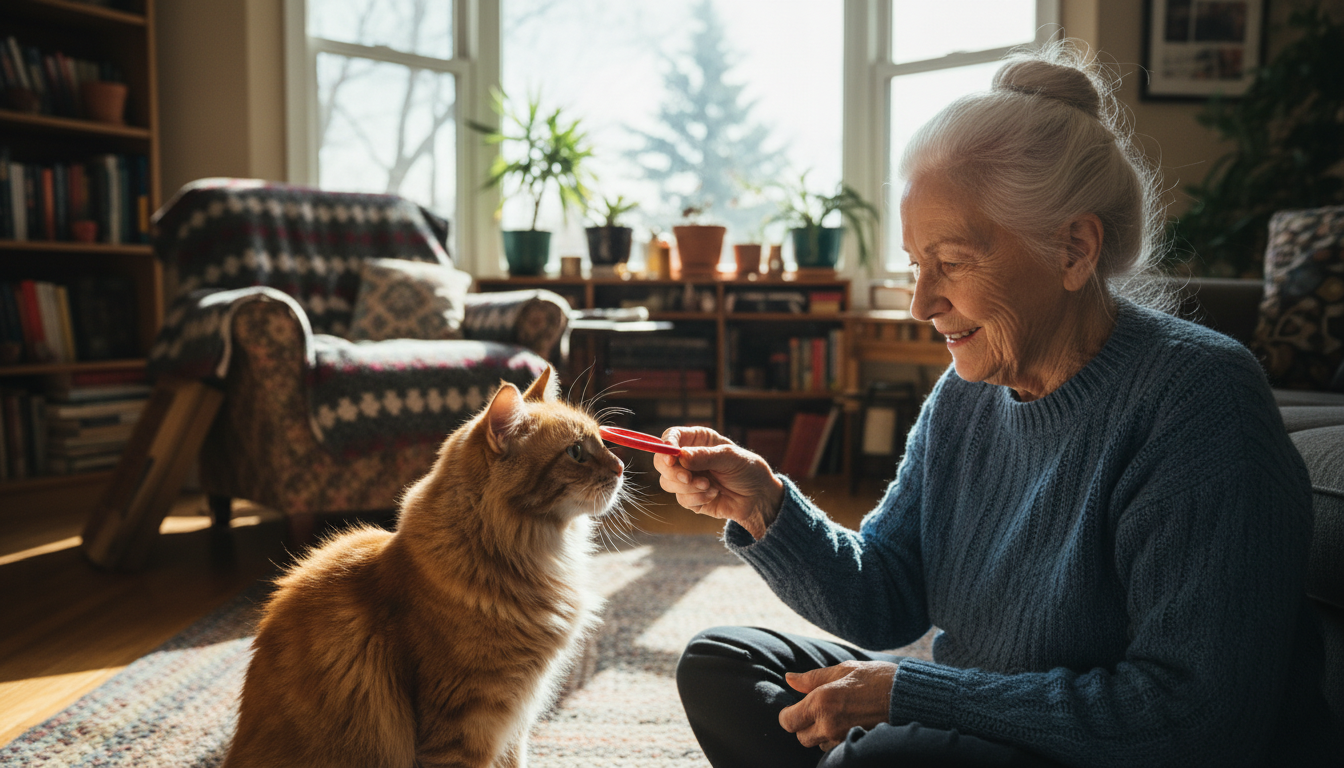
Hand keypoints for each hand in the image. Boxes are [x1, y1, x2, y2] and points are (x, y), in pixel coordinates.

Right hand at [654, 427, 784, 539]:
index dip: (666, 446)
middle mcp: (688, 458)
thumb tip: (681, 456)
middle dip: (673, 471)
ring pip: (667, 482)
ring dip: (688, 487)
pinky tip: (713, 495)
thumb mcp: (731, 458)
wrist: (758, 498)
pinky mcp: (690, 498)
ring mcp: (687, 478)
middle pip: (661, 461)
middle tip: (688, 477)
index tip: (671, 458)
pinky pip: (681, 499)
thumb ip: (706, 456)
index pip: (672, 436)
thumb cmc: (748, 470)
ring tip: (709, 486)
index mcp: (697, 440)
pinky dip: (697, 498)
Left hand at [778, 661, 896, 750]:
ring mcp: (842, 738)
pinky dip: (836, 739)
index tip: (794, 709)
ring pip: (818, 744)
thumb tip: (789, 678)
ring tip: (838, 715)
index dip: (788, 715)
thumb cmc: (876, 679)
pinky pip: (835, 748)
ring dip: (821, 734)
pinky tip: (848, 724)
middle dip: (804, 725)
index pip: (788, 721)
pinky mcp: (855, 745)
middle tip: (817, 711)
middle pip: (801, 737)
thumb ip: (812, 678)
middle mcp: (828, 724)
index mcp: (821, 701)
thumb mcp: (843, 670)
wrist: (909, 697)